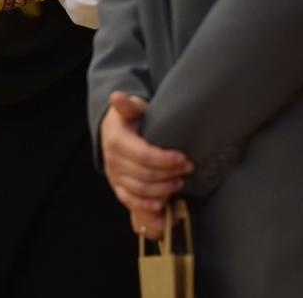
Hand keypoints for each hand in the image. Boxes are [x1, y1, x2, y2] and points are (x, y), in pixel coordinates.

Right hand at [99, 91, 191, 239]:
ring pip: (141, 190)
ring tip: (180, 182)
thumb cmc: (129, 119)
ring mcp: (115, 177)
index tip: (183, 158)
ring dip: (163, 190)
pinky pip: (131, 202)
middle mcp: (113, 161)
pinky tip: (163, 205)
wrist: (113, 132)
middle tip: (188, 168)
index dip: (166, 160)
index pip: (144, 156)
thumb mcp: (131, 108)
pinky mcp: (118, 188)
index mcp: (117, 141)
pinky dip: (147, 205)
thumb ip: (128, 105)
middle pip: (145, 175)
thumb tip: (117, 96)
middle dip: (170, 173)